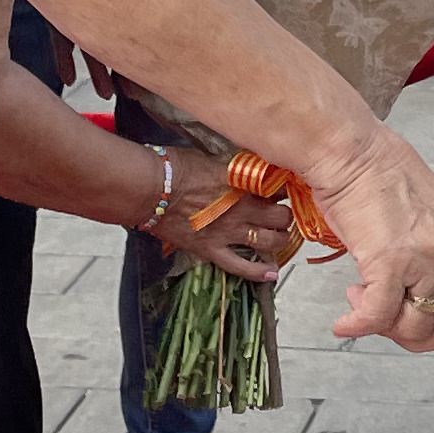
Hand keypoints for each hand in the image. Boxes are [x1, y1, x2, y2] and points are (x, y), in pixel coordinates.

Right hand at [161, 163, 299, 282]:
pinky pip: (241, 267)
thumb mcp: (212, 158)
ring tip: (278, 238)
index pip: (278, 189)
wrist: (148, 189)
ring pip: (270, 242)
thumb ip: (234, 167)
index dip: (282, 191)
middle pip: (282, 216)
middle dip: (285, 216)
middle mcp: (243, 208)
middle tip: (281, 216)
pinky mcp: (212, 250)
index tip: (281, 192)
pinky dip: (259, 272)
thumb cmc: (175, 166)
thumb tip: (246, 168)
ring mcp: (228, 232)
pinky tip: (272, 274)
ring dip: (280, 240)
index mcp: (243, 182)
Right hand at [310, 130, 433, 365]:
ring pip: (416, 327)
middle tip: (391, 322)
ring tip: (360, 296)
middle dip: (422, 338)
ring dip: (383, 326)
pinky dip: (356, 327)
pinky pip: (377, 317)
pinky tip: (343, 325)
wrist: (353, 149)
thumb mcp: (433, 218)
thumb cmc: (382, 180)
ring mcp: (431, 256)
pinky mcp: (393, 260)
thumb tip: (420, 308)